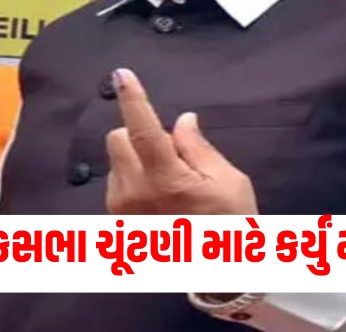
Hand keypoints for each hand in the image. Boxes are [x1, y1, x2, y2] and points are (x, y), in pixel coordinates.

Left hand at [105, 68, 257, 214]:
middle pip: (118, 138)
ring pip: (116, 160)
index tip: (121, 73)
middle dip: (137, 134)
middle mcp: (135, 192)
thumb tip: (181, 119)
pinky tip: (155, 195)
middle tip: (169, 150)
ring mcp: (122, 208)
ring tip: (166, 179)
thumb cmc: (229, 222)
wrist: (218, 271)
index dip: (133, 98)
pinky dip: (131, 177)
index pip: (143, 129)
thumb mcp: (227, 180)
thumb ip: (197, 146)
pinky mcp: (116, 219)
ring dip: (134, 158)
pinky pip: (115, 181)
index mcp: (166, 179)